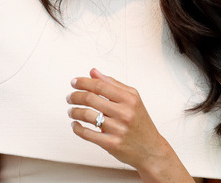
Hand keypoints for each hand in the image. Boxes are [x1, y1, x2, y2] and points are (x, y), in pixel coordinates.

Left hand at [67, 68, 193, 181]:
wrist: (150, 148)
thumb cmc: (140, 123)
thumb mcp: (132, 99)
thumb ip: (113, 84)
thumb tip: (93, 72)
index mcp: (129, 99)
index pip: (101, 85)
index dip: (84, 82)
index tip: (74, 82)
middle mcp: (124, 112)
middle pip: (91, 98)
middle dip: (75, 96)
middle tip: (70, 97)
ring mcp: (118, 129)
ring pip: (87, 115)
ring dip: (74, 112)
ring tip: (71, 111)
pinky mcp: (111, 143)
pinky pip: (87, 134)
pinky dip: (77, 128)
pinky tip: (75, 125)